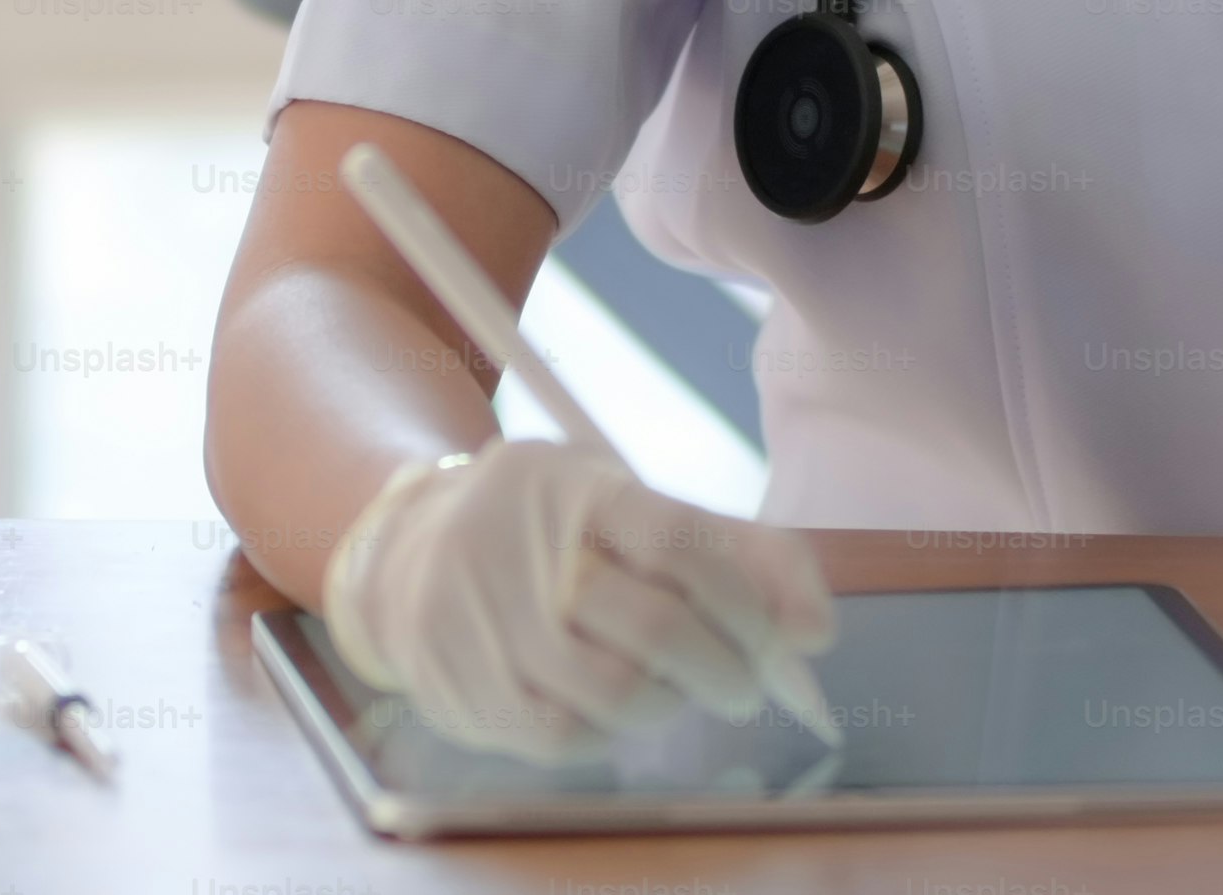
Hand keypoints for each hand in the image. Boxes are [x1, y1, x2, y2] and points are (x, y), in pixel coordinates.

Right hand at [316, 440, 839, 761]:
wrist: (407, 550)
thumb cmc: (550, 534)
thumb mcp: (632, 511)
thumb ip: (735, 553)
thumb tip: (815, 631)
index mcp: (574, 486)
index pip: (681, 543)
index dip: (748, 602)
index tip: (778, 639)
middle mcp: (517, 542)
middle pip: (656, 627)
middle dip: (726, 670)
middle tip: (743, 687)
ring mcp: (478, 617)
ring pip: (612, 693)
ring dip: (667, 704)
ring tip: (671, 692)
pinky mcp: (457, 683)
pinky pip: (562, 736)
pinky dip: (607, 733)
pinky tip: (611, 710)